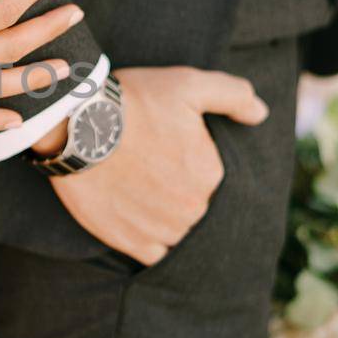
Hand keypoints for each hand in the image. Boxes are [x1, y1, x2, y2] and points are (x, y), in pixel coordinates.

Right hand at [43, 65, 269, 264]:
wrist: (76, 126)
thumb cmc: (134, 102)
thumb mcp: (189, 84)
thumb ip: (234, 96)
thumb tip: (261, 115)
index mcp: (210, 174)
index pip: (207, 175)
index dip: (185, 158)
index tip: (162, 144)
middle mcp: (192, 208)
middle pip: (192, 203)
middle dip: (174, 188)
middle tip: (145, 164)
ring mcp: (161, 229)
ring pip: (175, 228)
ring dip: (162, 214)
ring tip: (134, 186)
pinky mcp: (131, 242)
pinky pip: (153, 253)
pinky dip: (147, 238)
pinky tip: (132, 214)